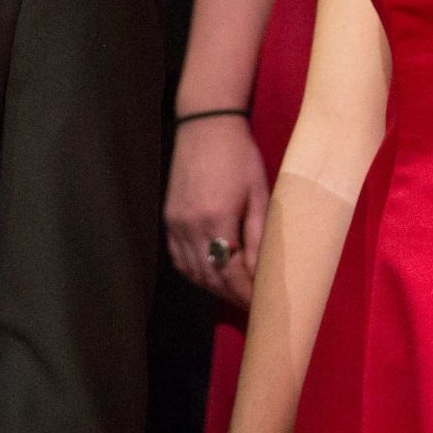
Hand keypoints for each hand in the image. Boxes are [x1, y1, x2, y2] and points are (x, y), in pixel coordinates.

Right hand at [165, 114, 268, 306]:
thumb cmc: (240, 156)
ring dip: (215, 288)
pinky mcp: (169, 218)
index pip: (231, 273)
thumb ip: (259, 235)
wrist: (206, 126)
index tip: (262, 306)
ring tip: (236, 294)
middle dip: (232, 296)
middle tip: (253, 307)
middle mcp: (190, 227)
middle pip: (211, 278)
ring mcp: (175, 224)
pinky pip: (179, 258)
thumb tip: (260, 272)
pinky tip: (211, 274)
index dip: (246, 294)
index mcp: (217, 219)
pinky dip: (196, 272)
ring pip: (193, 272)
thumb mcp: (259, 193)